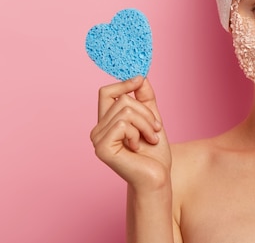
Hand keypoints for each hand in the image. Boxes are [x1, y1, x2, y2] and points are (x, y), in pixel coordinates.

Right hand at [90, 76, 171, 190]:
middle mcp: (98, 129)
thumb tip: (140, 76)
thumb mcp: (152, 118)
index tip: (140, 80)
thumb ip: (145, 97)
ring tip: (150, 138)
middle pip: (121, 98)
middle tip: (155, 128)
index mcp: (107, 122)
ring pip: (125, 110)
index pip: (106, 92)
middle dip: (145, 111)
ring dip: (145, 123)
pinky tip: (138, 147)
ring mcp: (97, 139)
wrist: (157, 177)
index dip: (123, 83)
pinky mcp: (102, 148)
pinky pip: (122, 124)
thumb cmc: (154, 152)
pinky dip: (137, 133)